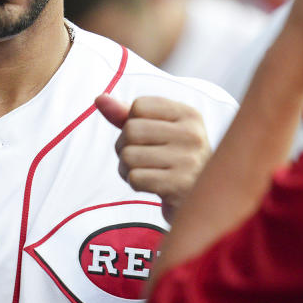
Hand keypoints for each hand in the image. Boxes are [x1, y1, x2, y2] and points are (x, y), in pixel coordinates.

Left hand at [96, 94, 211, 221]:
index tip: (147, 138)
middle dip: (125, 147)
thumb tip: (99, 99)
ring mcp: (188, 160)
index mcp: (189, 115)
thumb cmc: (173, 162)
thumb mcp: (157, 133)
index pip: (139, 106)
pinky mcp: (179, 186)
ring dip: (127, 168)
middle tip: (141, 159)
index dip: (132, 123)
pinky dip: (135, 184)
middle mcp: (192, 134)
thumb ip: (127, 115)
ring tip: (146, 173)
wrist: (202, 203)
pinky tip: (151, 186)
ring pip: (128, 155)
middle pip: (131, 130)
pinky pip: (135, 178)